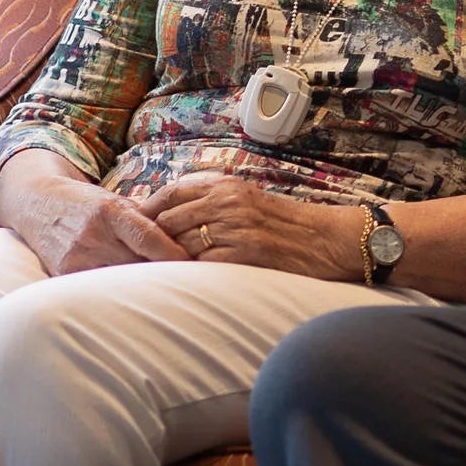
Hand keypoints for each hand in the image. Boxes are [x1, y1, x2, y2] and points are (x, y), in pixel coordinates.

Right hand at [0, 154, 187, 274]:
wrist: (39, 204)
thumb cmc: (88, 203)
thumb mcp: (117, 201)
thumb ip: (147, 219)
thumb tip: (185, 236)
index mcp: (109, 212)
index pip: (148, 237)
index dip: (173, 253)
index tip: (194, 264)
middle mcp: (92, 235)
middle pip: (138, 264)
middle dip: (161, 272)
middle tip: (187, 281)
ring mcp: (76, 258)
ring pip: (120, 281)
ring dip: (140, 286)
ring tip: (162, 290)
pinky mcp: (63, 275)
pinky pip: (98, 289)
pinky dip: (116, 292)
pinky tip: (129, 295)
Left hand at [144, 171, 370, 280]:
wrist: (327, 239)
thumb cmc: (288, 223)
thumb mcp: (248, 199)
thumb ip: (214, 201)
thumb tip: (173, 213)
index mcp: (227, 186)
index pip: (171, 192)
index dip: (149, 210)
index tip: (138, 224)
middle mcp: (228, 203)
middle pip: (169, 220)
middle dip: (154, 239)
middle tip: (143, 254)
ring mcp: (235, 228)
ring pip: (182, 244)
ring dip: (171, 259)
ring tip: (162, 270)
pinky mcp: (244, 254)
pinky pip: (202, 265)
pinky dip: (192, 273)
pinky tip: (190, 279)